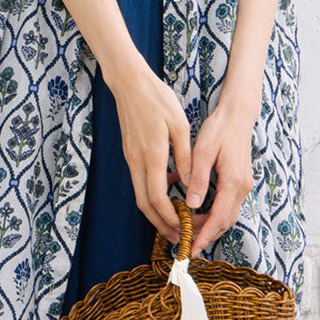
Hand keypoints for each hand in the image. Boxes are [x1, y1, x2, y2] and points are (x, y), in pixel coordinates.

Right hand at [104, 55, 192, 243]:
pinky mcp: (130, 153)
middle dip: (160, 224)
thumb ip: (185, 157)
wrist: (129, 83)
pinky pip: (141, 181)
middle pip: (144, 204)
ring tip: (175, 221)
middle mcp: (137, 161)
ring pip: (140, 195)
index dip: (169, 217)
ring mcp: (131, 158)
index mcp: (151, 155)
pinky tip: (170, 189)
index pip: (156, 197)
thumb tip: (190, 184)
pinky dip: (153, 193)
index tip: (183, 228)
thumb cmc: (157, 99)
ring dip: (156, 212)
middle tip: (178, 237)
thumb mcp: (179, 125)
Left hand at [167, 100, 254, 257]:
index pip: (219, 218)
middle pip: (224, 221)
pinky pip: (228, 205)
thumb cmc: (219, 129)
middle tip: (184, 241)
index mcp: (233, 181)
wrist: (237, 116)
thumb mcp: (204, 150)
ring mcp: (243, 185)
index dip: (205, 235)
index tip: (191, 248)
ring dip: (209, 225)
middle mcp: (242, 187)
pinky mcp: (240, 182)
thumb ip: (199, 178)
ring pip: (227, 215)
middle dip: (205, 234)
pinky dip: (213, 214)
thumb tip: (192, 204)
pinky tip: (197, 212)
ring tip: (188, 229)